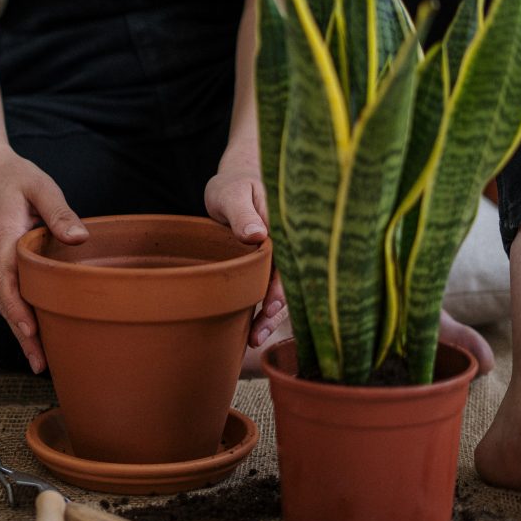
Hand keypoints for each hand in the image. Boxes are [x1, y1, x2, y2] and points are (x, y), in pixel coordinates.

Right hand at [0, 146, 87, 373]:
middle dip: (21, 335)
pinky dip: (15, 314)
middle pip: (3, 303)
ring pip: (2, 302)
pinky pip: (4, 293)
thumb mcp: (40, 186)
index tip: (31, 333)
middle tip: (42, 364)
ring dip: (18, 330)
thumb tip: (80, 238)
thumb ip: (59, 212)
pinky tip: (31, 331)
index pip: (6, 282)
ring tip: (39, 359)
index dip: (18, 311)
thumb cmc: (13, 176)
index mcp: (1, 238)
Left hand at [204, 151, 287, 347]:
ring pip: (281, 289)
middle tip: (259, 333)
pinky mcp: (269, 265)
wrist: (235, 182)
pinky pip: (271, 288)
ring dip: (271, 314)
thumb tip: (257, 235)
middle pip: (289, 281)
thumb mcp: (232, 194)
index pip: (289, 262)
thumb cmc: (233, 185)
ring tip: (255, 338)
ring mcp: (280, 257)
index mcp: (285, 227)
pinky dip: (264, 307)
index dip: (281, 287)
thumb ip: (243, 213)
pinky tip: (254, 328)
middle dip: (276, 309)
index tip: (270, 307)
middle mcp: (288, 245)